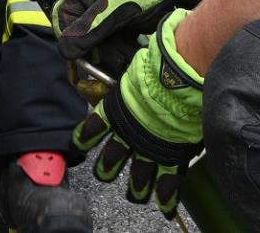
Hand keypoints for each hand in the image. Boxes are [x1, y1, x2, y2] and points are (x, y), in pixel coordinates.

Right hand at [53, 0, 226, 73]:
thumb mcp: (115, 8)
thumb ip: (89, 30)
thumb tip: (66, 52)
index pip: (65, 20)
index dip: (71, 40)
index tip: (82, 57)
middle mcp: (95, 2)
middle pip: (83, 36)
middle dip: (99, 50)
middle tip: (115, 58)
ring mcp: (110, 15)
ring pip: (101, 44)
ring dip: (114, 53)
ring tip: (129, 55)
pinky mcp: (125, 25)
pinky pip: (116, 44)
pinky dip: (124, 51)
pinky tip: (134, 53)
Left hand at [73, 10, 203, 219]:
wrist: (180, 75)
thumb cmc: (159, 62)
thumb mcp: (133, 63)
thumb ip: (127, 71)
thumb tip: (110, 50)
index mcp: (116, 109)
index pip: (94, 128)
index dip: (85, 137)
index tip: (79, 143)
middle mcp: (129, 133)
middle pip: (111, 159)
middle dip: (107, 169)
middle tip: (104, 174)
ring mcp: (150, 148)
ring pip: (137, 177)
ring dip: (135, 188)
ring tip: (134, 196)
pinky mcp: (172, 156)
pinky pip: (169, 182)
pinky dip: (166, 198)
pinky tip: (165, 210)